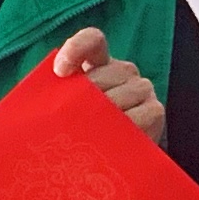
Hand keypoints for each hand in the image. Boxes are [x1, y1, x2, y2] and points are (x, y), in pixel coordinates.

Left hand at [47, 26, 164, 140]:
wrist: (110, 159)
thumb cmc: (81, 131)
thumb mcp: (64, 110)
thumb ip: (56, 96)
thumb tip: (43, 97)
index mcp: (98, 63)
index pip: (93, 41)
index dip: (76, 48)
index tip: (60, 72)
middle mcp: (123, 71)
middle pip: (106, 72)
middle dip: (86, 97)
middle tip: (72, 121)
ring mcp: (142, 88)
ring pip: (123, 95)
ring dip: (104, 116)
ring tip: (91, 135)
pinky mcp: (155, 111)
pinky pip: (140, 115)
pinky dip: (123, 129)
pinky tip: (111, 141)